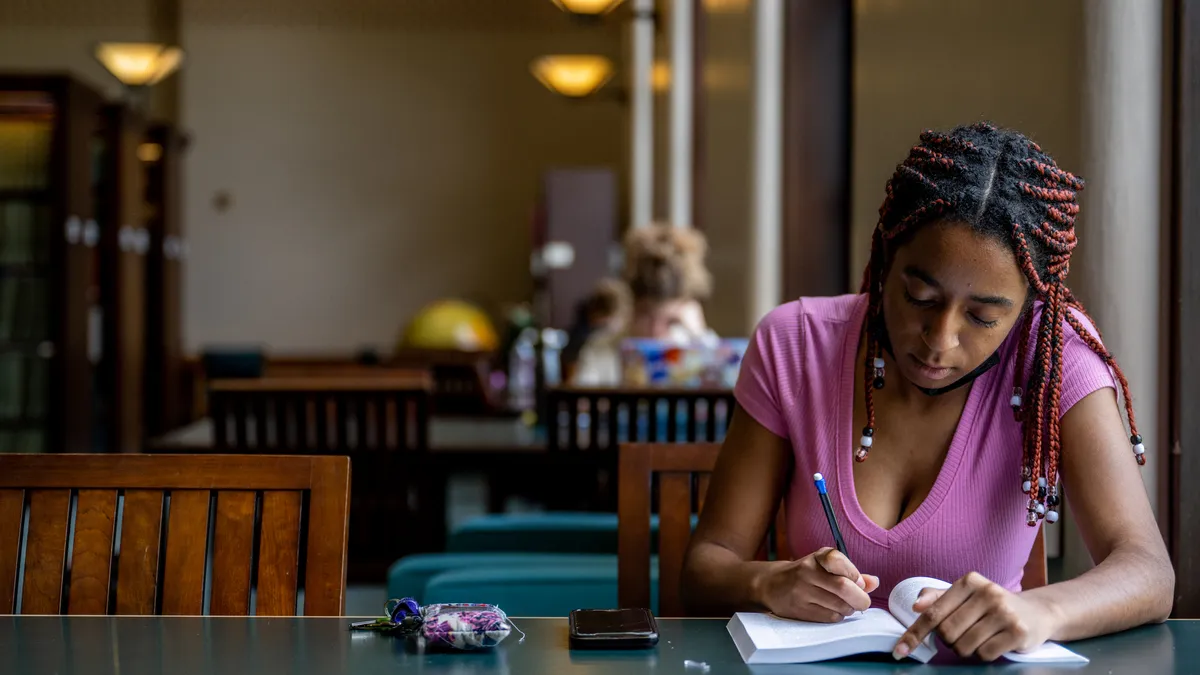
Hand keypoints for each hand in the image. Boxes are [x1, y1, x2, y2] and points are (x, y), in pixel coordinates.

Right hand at [754, 547, 879, 622]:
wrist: (771, 585)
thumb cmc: (806, 575)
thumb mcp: (826, 567)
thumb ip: (851, 573)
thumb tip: (874, 582)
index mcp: (817, 557)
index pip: (837, 559)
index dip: (854, 574)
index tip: (858, 582)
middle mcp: (807, 571)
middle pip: (842, 587)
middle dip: (860, 599)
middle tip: (862, 602)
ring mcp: (801, 591)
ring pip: (839, 605)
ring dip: (849, 609)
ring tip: (844, 605)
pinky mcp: (799, 609)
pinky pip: (829, 617)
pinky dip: (837, 616)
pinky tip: (831, 610)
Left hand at [893, 572, 1057, 661]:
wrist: (1037, 613)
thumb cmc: (993, 606)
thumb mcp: (966, 596)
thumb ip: (938, 598)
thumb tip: (916, 605)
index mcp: (969, 581)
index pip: (933, 612)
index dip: (915, 633)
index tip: (900, 650)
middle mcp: (987, 592)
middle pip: (947, 632)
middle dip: (949, 641)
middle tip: (963, 634)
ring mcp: (1004, 611)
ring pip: (964, 646)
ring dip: (966, 649)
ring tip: (981, 637)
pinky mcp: (1018, 631)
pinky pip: (984, 654)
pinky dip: (984, 654)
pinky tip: (995, 643)